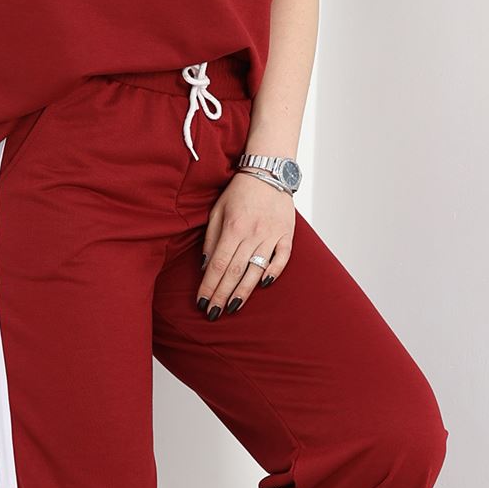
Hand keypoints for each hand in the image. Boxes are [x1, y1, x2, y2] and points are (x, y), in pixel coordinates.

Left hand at [197, 171, 294, 318]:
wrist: (269, 172)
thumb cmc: (239, 192)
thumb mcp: (217, 210)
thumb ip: (211, 238)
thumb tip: (205, 265)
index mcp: (233, 228)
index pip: (218, 265)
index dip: (209, 286)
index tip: (201, 302)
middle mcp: (252, 234)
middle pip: (235, 272)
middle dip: (222, 296)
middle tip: (212, 314)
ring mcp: (272, 235)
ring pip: (256, 270)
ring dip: (243, 292)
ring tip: (232, 308)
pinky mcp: (287, 235)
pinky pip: (282, 258)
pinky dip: (273, 272)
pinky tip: (262, 285)